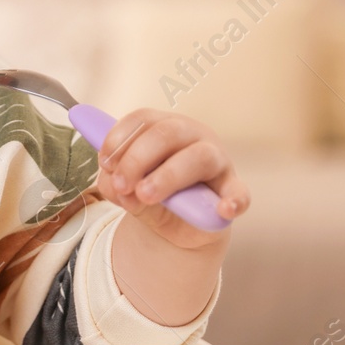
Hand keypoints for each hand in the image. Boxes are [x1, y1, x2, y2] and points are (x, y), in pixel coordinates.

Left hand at [95, 109, 249, 250]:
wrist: (179, 225)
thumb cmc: (152, 194)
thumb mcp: (126, 189)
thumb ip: (115, 185)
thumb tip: (119, 187)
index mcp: (164, 128)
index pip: (142, 119)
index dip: (119, 138)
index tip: (104, 162)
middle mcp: (192, 135)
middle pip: (166, 133)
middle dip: (137, 159)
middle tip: (122, 186)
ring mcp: (217, 160)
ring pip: (198, 156)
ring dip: (167, 176)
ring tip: (146, 196)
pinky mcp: (232, 189)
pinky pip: (239, 192)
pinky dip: (234, 200)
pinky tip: (223, 210)